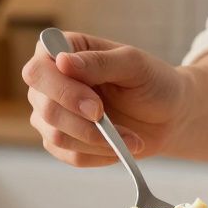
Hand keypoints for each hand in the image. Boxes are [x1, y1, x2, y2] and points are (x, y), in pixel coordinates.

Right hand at [21, 31, 190, 166]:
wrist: (170, 115)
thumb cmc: (153, 82)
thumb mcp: (134, 65)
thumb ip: (99, 62)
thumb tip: (61, 61)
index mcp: (63, 51)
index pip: (38, 71)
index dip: (62, 92)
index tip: (97, 107)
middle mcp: (51, 82)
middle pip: (44, 108)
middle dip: (83, 123)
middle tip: (115, 126)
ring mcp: (54, 113)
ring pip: (55, 136)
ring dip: (97, 142)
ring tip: (130, 138)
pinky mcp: (64, 140)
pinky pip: (69, 156)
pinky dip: (100, 155)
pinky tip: (121, 147)